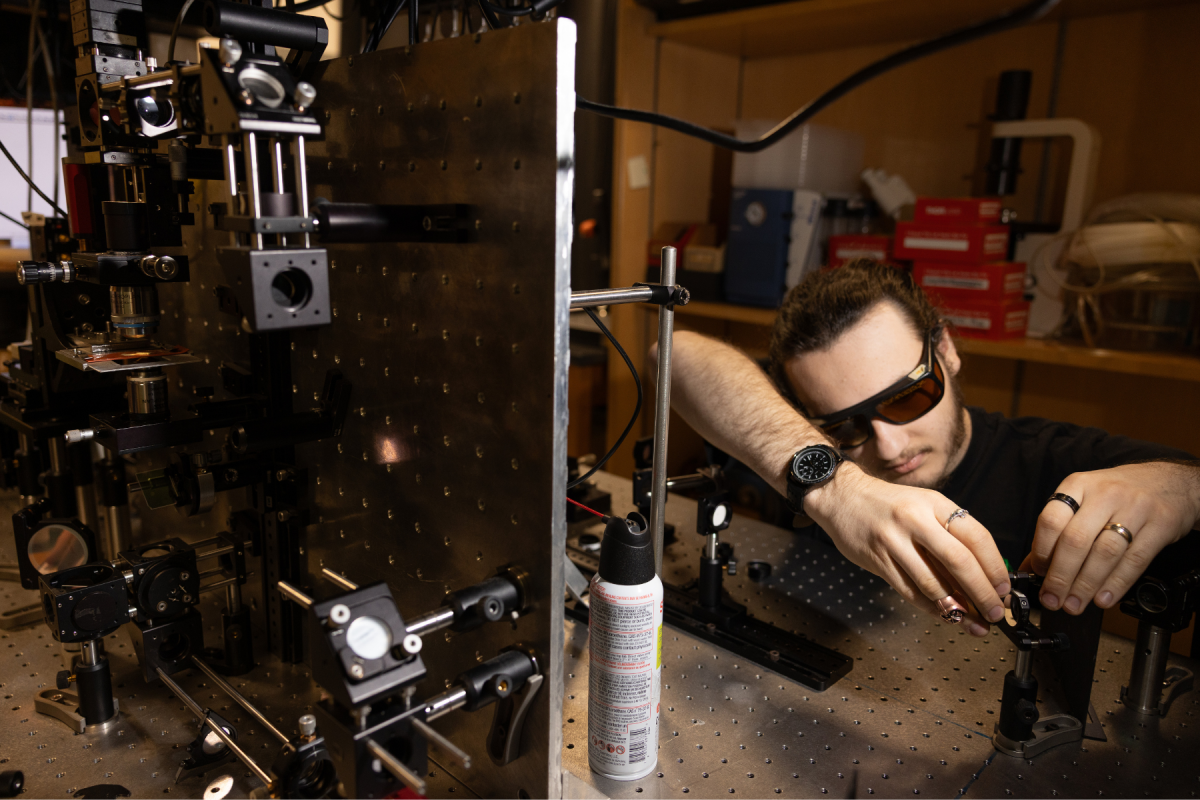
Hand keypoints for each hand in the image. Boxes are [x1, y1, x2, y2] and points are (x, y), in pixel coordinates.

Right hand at [805, 463, 1010, 636]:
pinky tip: (944, 614)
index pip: (976, 536)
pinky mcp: (877, 560)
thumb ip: (949, 534)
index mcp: (934, 503)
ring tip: (973, 621)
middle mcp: (915, 520)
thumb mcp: (923, 505)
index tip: (1004, 587)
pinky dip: (930, 607)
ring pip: (933, 582)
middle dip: (982, 592)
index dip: (995, 566)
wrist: (841, 497)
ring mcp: (894, 541)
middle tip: (994, 611)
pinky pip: (909, 590)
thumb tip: (981, 573)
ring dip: (956, 608)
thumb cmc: (887, 504)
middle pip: (959, 561)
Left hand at [1026, 462, 1199, 614]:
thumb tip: (1029, 568)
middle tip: (1052, 599)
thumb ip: (1057, 532)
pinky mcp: (1160, 525)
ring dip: (1085, 585)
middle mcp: (1105, 494)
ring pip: (1104, 553)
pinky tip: (1103, 598)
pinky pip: (1135, 560)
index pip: (1051, 519)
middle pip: (1076, 540)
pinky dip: (1116, 584)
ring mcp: (1135, 508)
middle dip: (1060, 576)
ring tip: (1074, 604)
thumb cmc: (1118, 494)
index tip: (1038, 573)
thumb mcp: (1084, 500)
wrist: (1168, 481)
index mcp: (1078, 485)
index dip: (1041, 551)